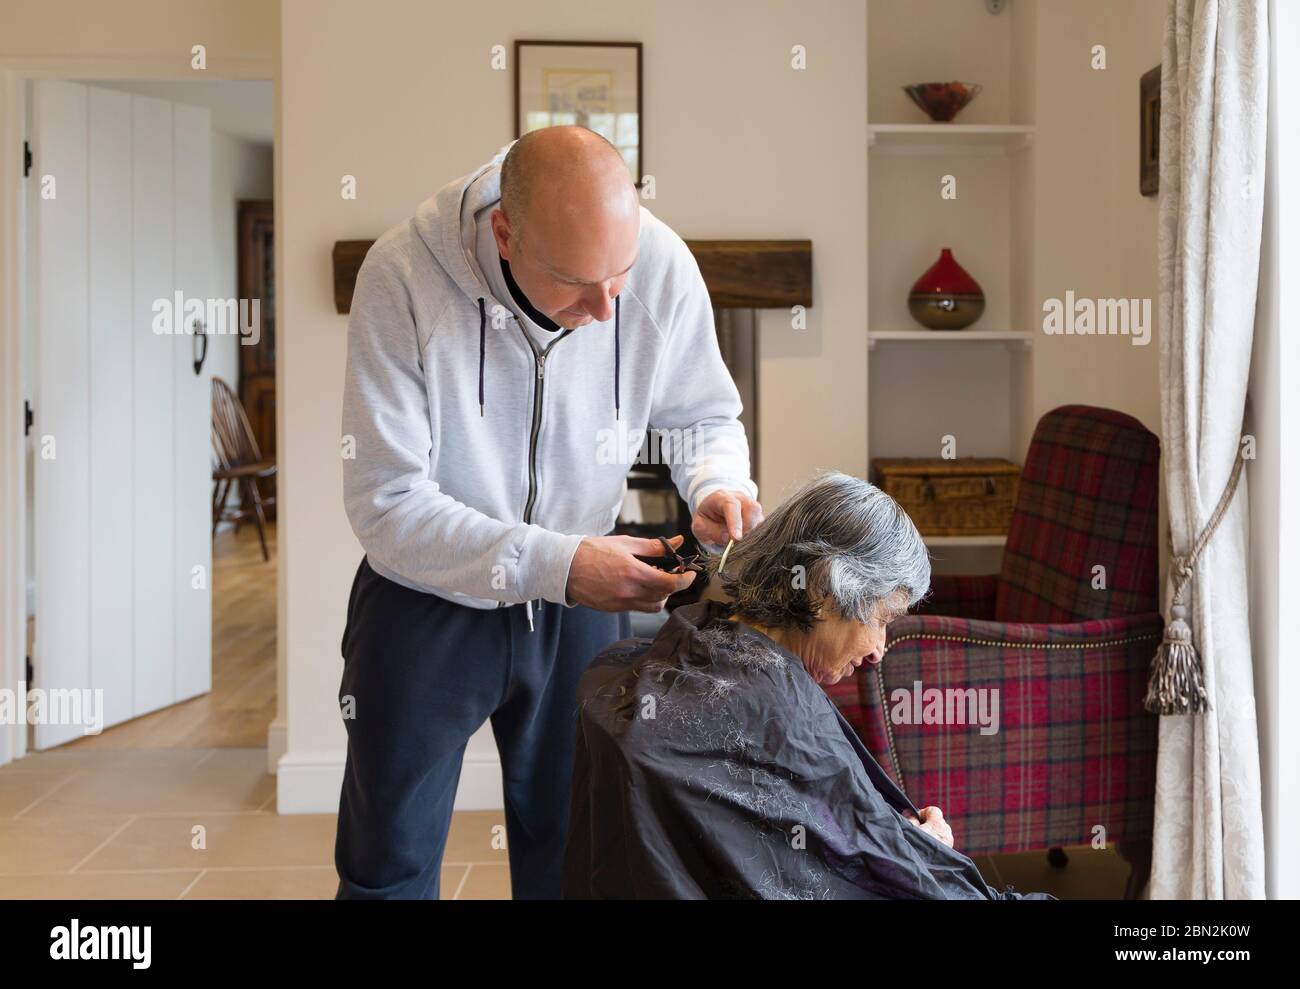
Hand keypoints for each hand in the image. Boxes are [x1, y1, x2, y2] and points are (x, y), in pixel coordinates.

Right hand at [566, 534, 696, 612]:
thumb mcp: (625, 543)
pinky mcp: (614, 608)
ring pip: (653, 606)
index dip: (685, 580)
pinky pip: (638, 607)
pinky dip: (645, 598)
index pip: (670, 583)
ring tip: (654, 579)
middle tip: (671, 571)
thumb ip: (654, 546)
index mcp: (633, 572)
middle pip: (664, 596)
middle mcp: (629, 592)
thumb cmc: (592, 551)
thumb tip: (678, 541)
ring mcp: (621, 603)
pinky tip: (639, 585)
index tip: (690, 574)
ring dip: (660, 594)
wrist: (564, 566)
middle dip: (673, 585)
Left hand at [692, 490, 763, 547]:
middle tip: (735, 543)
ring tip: (738, 542)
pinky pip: (762, 527)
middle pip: (751, 509)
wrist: (715, 511)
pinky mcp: (759, 516)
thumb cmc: (706, 518)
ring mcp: (752, 506)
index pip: (731, 505)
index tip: (736, 538)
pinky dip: (754, 537)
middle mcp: (740, 498)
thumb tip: (727, 538)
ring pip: (759, 519)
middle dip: (745, 529)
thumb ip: (711, 531)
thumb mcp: (700, 526)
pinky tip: (745, 541)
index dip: (735, 522)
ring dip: (751, 534)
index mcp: (722, 497)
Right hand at [903, 806, 953, 847]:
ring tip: (922, 842)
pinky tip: (928, 850)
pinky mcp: (950, 852)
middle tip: (917, 831)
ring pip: (941, 832)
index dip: (923, 813)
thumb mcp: (909, 831)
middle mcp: (947, 832)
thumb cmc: (916, 849)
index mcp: (938, 824)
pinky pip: (943, 841)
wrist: (928, 872)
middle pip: (938, 821)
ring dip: (932, 833)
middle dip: (928, 824)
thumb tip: (909, 812)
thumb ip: (910, 818)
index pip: (934, 810)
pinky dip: (936, 842)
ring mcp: (949, 843)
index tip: (915, 821)